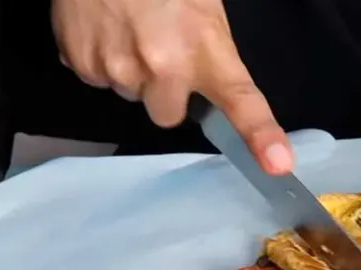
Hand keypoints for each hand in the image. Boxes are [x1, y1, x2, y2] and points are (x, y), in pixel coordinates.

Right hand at [51, 0, 292, 173]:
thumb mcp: (203, 5)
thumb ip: (210, 51)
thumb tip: (204, 85)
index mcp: (204, 47)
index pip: (241, 99)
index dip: (262, 135)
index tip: (279, 163)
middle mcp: (163, 67)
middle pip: (168, 115)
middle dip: (166, 92)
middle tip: (161, 50)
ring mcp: (118, 69)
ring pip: (131, 95)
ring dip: (132, 72)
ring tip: (129, 27)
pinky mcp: (81, 63)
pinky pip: (96, 79)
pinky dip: (99, 58)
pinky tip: (104, 26)